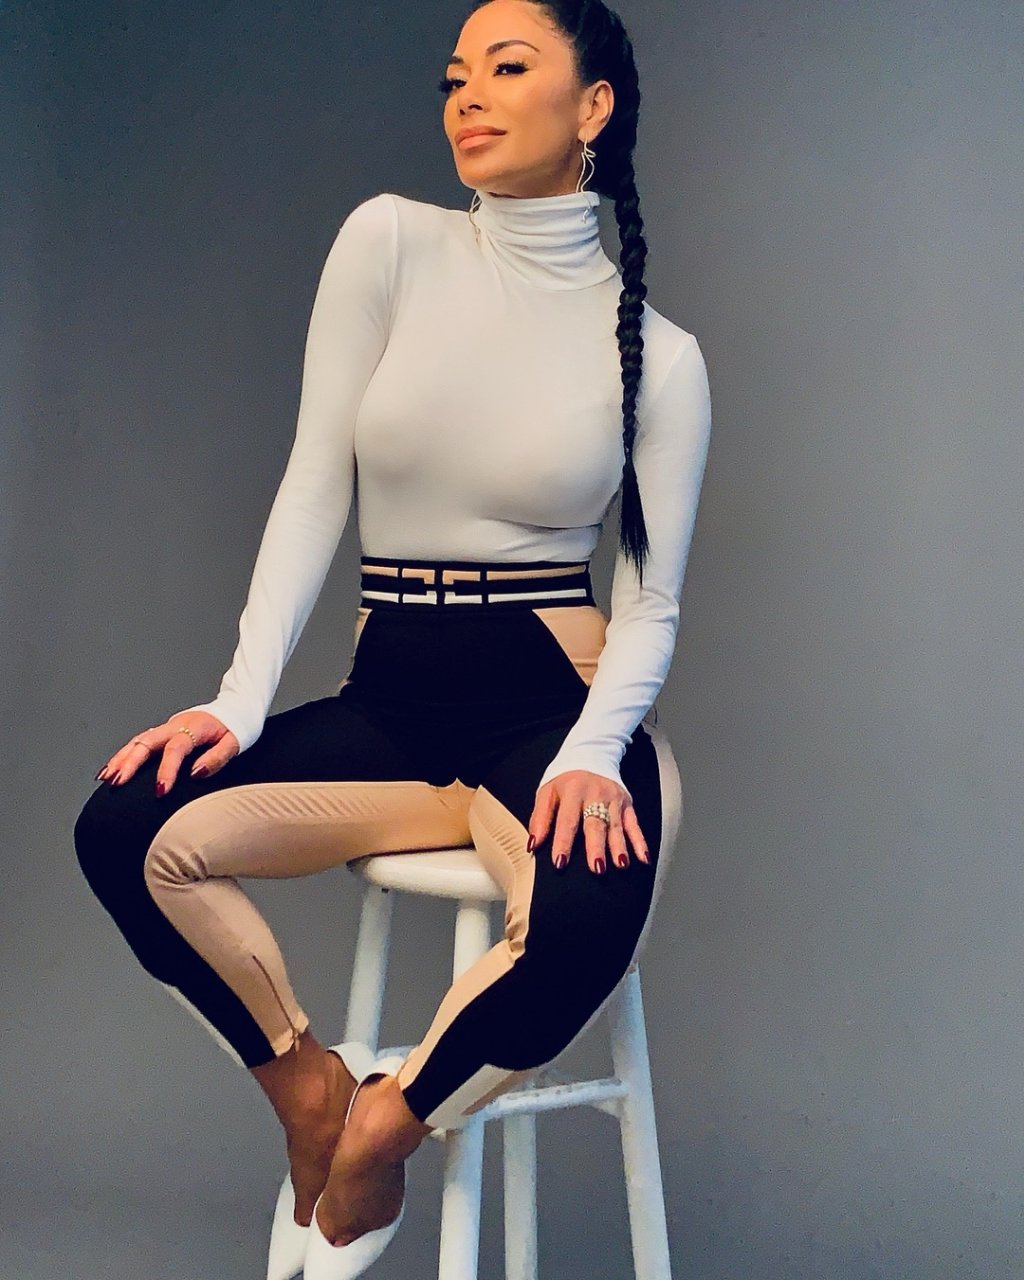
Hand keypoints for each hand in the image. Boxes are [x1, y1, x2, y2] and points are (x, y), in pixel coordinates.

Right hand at [95, 711, 238, 795]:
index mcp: (193, 728)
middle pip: (146, 742)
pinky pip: (138, 742)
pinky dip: (123, 754)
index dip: (166, 770)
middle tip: (117, 783)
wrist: (236, 707)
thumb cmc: (235, 728)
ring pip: (137, 741)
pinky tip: (112, 768)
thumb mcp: (235, 743)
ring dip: (120, 759)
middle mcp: (175, 726)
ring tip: (107, 778)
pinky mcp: (162, 732)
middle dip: (129, 763)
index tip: (160, 791)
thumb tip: (196, 774)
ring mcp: (166, 727)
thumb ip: (217, 758)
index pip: (175, 749)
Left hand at [527, 771, 649, 874]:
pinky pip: (634, 824)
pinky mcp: (627, 804)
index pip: (567, 820)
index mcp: (573, 791)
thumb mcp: (547, 792)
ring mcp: (614, 799)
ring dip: (619, 847)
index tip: (560, 862)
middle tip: (596, 868)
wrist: (592, 755)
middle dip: (596, 847)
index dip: (563, 842)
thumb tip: (534, 844)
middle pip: (595, 824)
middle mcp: (595, 794)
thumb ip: (540, 818)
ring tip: (620, 865)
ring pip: (616, 826)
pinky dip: (640, 842)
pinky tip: (643, 858)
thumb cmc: (566, 781)